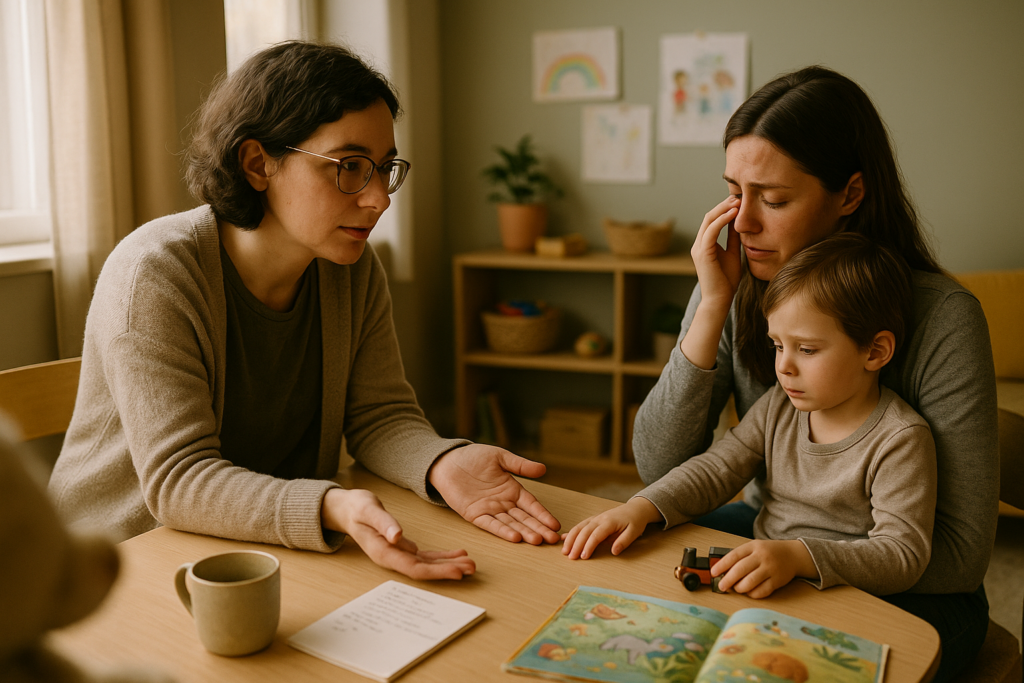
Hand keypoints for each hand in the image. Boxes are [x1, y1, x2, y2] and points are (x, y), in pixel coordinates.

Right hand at [321, 488, 475, 579]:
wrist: (348, 509)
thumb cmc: (357, 508)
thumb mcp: (368, 510)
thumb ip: (383, 523)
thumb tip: (397, 537)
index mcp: (384, 552)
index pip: (414, 567)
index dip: (436, 572)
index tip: (456, 572)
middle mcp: (392, 557)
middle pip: (424, 570)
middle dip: (448, 570)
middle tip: (472, 568)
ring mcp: (398, 555)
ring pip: (428, 564)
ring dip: (449, 564)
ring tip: (470, 563)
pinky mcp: (403, 548)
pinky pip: (426, 556)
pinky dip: (443, 556)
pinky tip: (458, 554)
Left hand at [428, 444, 560, 544]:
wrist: (447, 461)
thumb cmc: (473, 457)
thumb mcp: (500, 457)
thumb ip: (520, 465)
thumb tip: (543, 469)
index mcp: (512, 489)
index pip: (531, 505)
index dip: (543, 515)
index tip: (556, 525)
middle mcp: (503, 502)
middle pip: (524, 518)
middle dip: (539, 528)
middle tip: (553, 540)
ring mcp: (490, 510)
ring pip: (510, 524)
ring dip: (524, 532)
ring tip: (537, 541)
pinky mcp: (474, 514)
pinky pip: (490, 524)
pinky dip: (502, 531)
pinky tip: (515, 538)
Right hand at [561, 497, 662, 559]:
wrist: (635, 509)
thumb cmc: (635, 521)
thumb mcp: (634, 532)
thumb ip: (624, 541)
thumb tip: (614, 552)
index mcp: (609, 522)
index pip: (596, 535)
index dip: (589, 546)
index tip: (583, 557)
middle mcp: (599, 519)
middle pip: (584, 531)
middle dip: (576, 544)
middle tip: (570, 557)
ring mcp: (595, 518)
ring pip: (579, 527)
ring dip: (570, 539)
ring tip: (564, 551)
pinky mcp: (593, 520)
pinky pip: (580, 525)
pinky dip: (571, 532)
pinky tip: (563, 538)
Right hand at [690, 196, 742, 308]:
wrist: (720, 299)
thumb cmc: (726, 281)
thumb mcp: (733, 254)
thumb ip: (733, 239)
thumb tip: (740, 223)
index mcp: (704, 245)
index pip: (712, 221)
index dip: (724, 209)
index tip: (740, 201)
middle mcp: (698, 244)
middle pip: (709, 217)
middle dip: (724, 205)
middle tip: (739, 196)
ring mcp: (698, 248)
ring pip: (709, 220)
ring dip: (724, 209)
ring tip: (738, 201)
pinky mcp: (702, 253)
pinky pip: (712, 230)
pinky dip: (722, 220)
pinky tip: (734, 213)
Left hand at [711, 539, 816, 597]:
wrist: (793, 555)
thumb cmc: (769, 552)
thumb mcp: (754, 547)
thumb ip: (740, 556)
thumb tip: (723, 570)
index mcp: (753, 546)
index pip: (734, 555)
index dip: (721, 565)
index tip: (714, 573)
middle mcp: (761, 556)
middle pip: (740, 569)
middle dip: (728, 579)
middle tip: (722, 586)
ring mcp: (770, 568)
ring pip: (750, 582)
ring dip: (740, 588)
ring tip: (737, 589)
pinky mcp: (777, 580)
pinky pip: (762, 591)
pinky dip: (753, 594)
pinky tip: (750, 592)